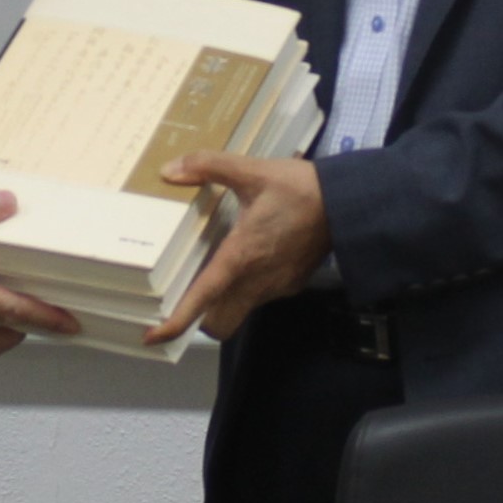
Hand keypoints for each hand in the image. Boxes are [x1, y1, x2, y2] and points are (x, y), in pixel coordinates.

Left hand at [151, 152, 328, 345]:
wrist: (349, 203)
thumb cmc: (299, 188)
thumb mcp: (252, 170)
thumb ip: (209, 166)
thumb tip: (169, 170)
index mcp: (241, 256)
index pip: (202, 298)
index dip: (176, 322)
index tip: (153, 336)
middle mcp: (256, 281)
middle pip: (218, 324)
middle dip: (200, 319)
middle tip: (187, 295)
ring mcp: (276, 287)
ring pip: (239, 312)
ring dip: (224, 303)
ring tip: (216, 272)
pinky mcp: (291, 285)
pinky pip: (260, 298)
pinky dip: (247, 289)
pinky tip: (250, 260)